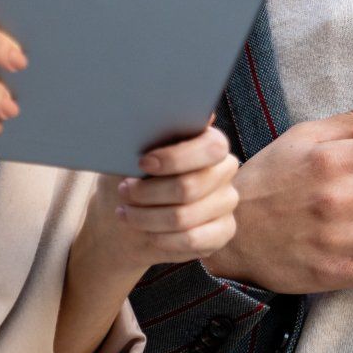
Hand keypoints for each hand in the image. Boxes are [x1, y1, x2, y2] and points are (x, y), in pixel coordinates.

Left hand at [78, 125, 239, 279]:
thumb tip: (174, 113)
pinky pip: (193, 240)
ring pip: (185, 217)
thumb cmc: (130, 175)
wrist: (127, 215)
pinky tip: (146, 233)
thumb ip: (152, 133)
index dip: (175, 158)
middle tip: (125, 192)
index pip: (211, 147)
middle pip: (190, 186)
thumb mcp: (131, 151)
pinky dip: (162, 239)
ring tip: (127, 213)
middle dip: (148, 193)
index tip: (142, 163)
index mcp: (209, 142)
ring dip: (146, 218)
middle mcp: (224, 169)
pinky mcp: (224, 230)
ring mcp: (227, 201)